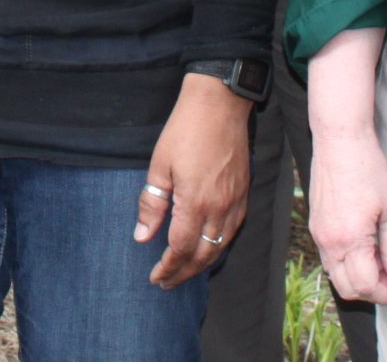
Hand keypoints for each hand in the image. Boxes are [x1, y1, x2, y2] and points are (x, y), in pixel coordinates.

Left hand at [136, 74, 251, 288]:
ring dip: (201, 264)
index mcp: (196, 203)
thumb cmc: (185, 130)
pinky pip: (232, 231)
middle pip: (203, 255)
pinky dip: (218, 246)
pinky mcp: (244, 194)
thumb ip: (152, 204)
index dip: (167, 267)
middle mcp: (220, 208)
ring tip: (184, 272)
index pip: (181, 249)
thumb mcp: (160, 165)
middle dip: (183, 273)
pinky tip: (207, 247)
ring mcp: (235, 202)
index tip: (155, 277)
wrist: (220, 104)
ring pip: (220, 246)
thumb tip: (142, 237)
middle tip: (166, 282)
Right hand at [308, 129, 386, 303]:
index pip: (366, 286)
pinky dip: (346, 266)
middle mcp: (329, 242)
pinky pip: (328, 259)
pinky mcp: (315, 226)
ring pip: (335, 276)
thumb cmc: (370, 171)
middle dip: (372, 292)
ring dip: (358, 280)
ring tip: (381, 265)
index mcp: (350, 239)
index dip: (386, 294)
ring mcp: (318, 234)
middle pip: (347, 288)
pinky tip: (365, 251)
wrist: (340, 141)